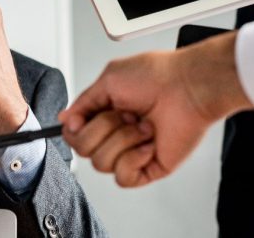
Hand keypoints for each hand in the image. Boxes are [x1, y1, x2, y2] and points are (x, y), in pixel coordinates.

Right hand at [59, 32, 252, 186]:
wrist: (188, 87)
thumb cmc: (156, 76)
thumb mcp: (108, 80)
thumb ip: (83, 103)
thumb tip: (65, 120)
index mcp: (105, 114)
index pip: (74, 135)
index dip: (74, 130)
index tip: (82, 119)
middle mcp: (116, 134)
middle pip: (83, 150)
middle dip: (102, 129)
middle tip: (125, 114)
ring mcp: (131, 152)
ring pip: (101, 164)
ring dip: (122, 141)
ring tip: (142, 126)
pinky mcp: (148, 167)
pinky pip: (123, 178)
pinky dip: (133, 159)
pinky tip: (147, 144)